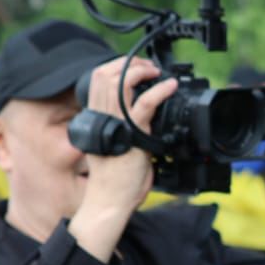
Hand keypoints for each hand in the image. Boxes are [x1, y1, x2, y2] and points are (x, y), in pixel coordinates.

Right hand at [71, 57, 177, 261]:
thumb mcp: (120, 147)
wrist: (111, 201)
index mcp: (95, 119)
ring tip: (156, 72)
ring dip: (140, 71)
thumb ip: (127, 130)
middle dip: (127, 63)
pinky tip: (169, 86)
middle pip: (103, 76)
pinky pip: (143, 105)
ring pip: (118, 84)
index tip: (134, 67)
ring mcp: (114, 125)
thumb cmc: (117, 180)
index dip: (114, 68)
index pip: (97, 83)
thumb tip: (147, 118)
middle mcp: (100, 118)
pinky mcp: (132, 135)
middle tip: (147, 65)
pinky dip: (158, 91)